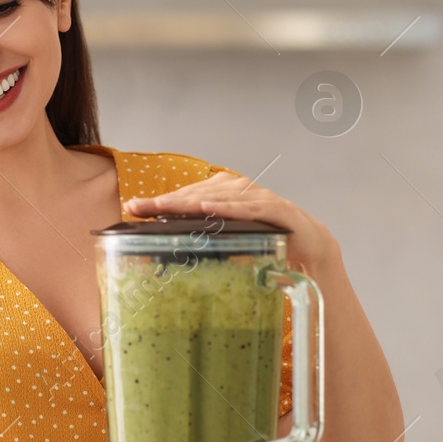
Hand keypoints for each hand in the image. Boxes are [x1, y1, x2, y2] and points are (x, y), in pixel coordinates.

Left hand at [123, 171, 339, 274]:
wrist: (309, 245)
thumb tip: (166, 252)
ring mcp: (258, 197)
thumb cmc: (265, 240)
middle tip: (140, 206)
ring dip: (189, 201)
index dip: (160, 201)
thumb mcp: (229, 240)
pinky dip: (227, 207)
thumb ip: (205, 239)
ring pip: (217, 196)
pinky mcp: (276, 209)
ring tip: (164, 206)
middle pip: (196, 193)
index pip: (187, 195)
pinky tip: (207, 207)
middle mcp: (239, 190)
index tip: (133, 207)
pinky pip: (248, 207)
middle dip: (166, 200)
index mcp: (225, 194)